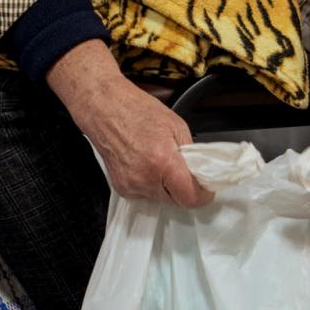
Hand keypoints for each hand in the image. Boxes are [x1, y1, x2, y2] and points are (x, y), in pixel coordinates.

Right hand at [47, 41, 210, 207]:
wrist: (104, 108)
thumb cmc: (136, 110)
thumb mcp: (176, 126)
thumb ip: (192, 154)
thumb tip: (200, 172)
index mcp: (162, 162)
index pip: (189, 198)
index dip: (202, 195)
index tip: (205, 189)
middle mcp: (145, 179)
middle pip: (176, 201)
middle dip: (183, 187)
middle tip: (181, 167)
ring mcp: (131, 185)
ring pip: (161, 199)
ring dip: (166, 186)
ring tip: (159, 162)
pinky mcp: (121, 188)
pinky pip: (145, 194)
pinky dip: (151, 184)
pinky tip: (145, 164)